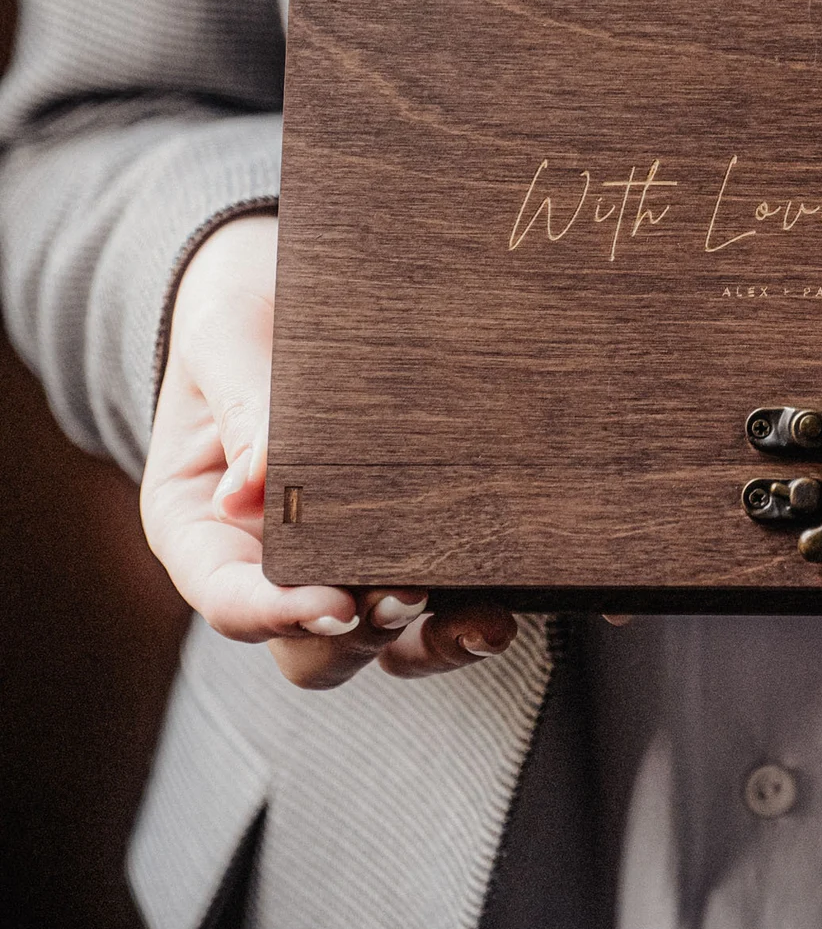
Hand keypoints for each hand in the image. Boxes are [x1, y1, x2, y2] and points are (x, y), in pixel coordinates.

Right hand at [141, 213, 516, 688]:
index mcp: (203, 528)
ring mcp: (343, 565)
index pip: (229, 599)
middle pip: (308, 642)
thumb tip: (249, 493)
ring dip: (429, 642)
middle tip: (409, 594)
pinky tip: (511, 606)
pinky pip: (436, 614)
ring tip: (481, 621)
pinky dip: (468, 619)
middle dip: (360, 632)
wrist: (293, 284)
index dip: (278, 614)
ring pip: (380, 644)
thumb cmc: (246, 309)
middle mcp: (270, 565)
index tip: (334, 603)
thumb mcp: (229, 338)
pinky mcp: (412, 549)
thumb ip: (243, 407)